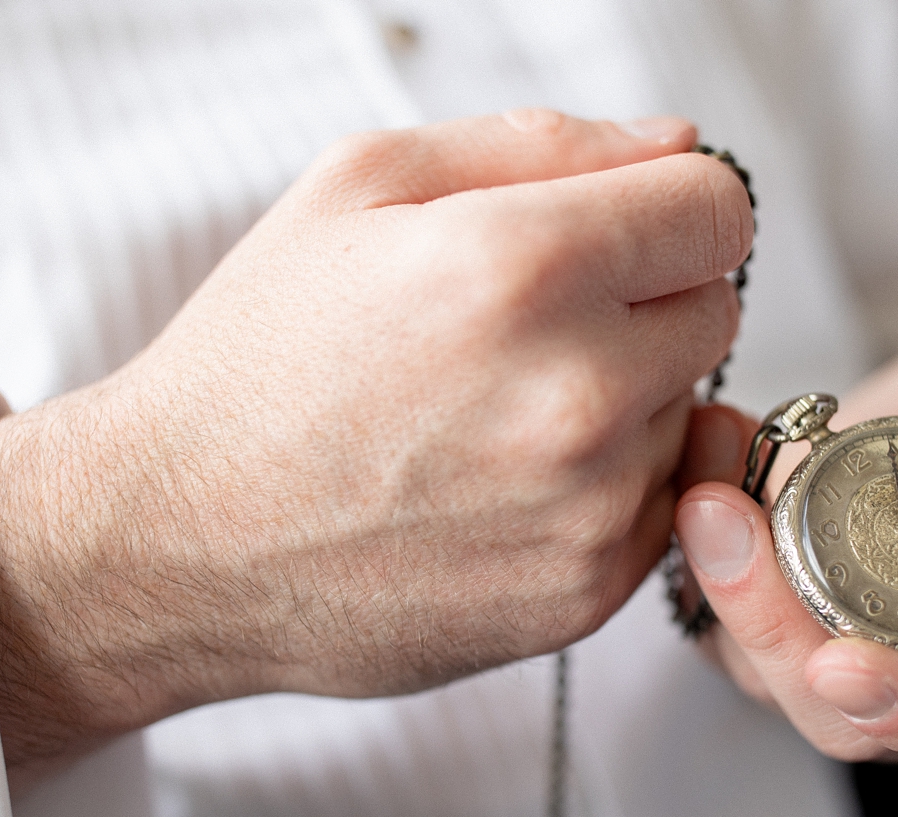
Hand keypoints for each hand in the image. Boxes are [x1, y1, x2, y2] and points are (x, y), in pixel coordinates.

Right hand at [0, 110, 752, 789]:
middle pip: (715, 308)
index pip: (717, 208)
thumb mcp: (358, 187)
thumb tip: (677, 145)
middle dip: (643, 299)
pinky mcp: (584, 593)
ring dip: (623, 400)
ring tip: (494, 415)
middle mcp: (574, 392)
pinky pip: (659, 507)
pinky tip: (502, 485)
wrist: (179, 540)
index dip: (668, 206)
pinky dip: (605, 488)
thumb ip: (539, 143)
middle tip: (527, 326)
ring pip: (687, 412)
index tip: (618, 228)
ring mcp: (586, 507)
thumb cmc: (259, 359)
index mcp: (520, 265)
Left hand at [673, 347, 897, 780]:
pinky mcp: (752, 628)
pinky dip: (698, 532)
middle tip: (726, 522)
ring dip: (718, 572)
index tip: (843, 668)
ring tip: (710, 467)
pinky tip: (703, 448)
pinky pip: (710, 604)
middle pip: (832, 712)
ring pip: (753, 662)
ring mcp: (822, 669)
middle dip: (769, 627)